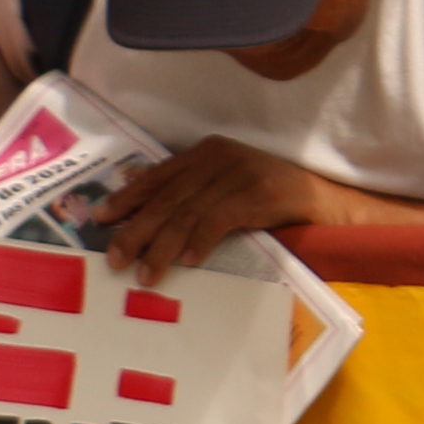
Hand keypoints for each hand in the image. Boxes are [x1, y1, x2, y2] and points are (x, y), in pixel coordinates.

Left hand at [95, 136, 353, 280]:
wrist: (321, 200)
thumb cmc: (269, 196)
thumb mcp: (225, 183)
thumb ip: (189, 186)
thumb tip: (138, 198)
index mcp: (206, 151)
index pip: (158, 176)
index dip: (128, 198)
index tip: (101, 220)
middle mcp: (218, 157)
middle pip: (167, 198)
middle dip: (136, 229)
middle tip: (115, 257)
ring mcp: (238, 174)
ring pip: (187, 214)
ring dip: (162, 247)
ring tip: (145, 272)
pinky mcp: (256, 194)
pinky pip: (217, 221)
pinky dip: (199, 243)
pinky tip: (187, 261)